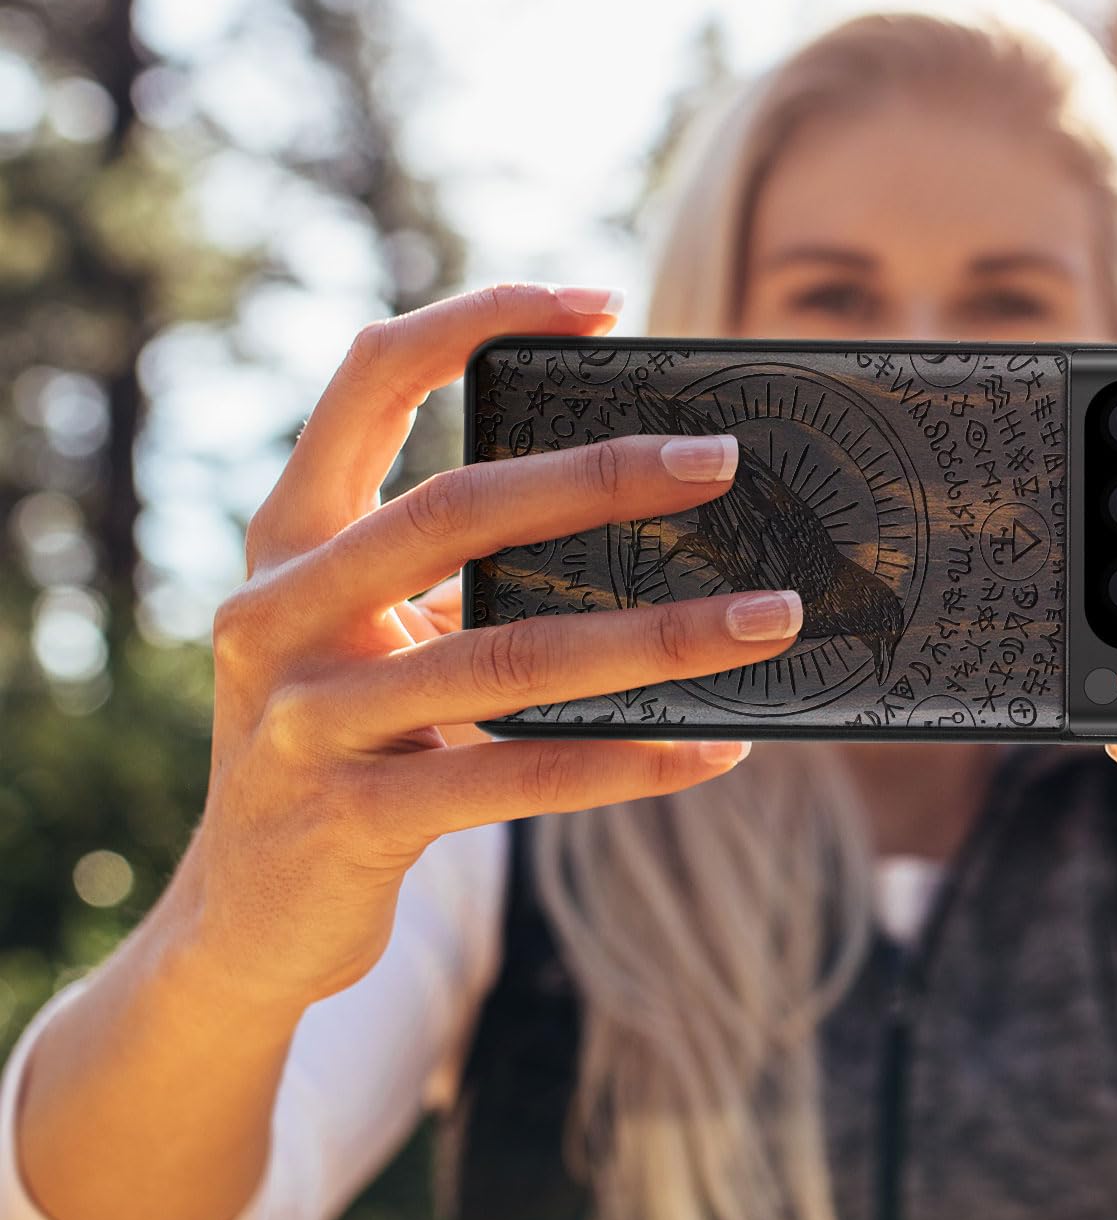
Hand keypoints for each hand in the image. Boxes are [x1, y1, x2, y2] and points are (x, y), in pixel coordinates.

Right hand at [183, 283, 803, 1013]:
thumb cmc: (346, 737)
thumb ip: (462, 572)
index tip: (601, 303)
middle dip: (599, 477)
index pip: (372, 379)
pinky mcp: (349, 820)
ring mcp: (304, 719)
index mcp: (292, 535)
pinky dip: (627, 760)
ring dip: (658, 635)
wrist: (244, 916)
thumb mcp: (375, 634)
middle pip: (454, 509)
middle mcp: (279, 611)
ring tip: (768, 616)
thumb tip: (648, 517)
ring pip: (507, 656)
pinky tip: (714, 747)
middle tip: (722, 462)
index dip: (479, 319)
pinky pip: (516, 778)